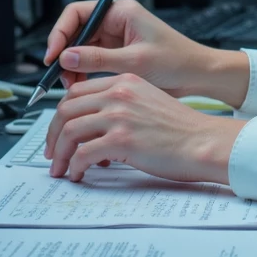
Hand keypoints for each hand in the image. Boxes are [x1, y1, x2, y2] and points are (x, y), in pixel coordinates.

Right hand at [42, 0, 249, 107]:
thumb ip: (98, 60)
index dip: (60, 32)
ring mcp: (116, 38)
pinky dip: (83, 73)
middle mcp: (116, 21)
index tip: (53, 54)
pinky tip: (82, 86)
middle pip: (76, 31)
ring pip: (81, 48)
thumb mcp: (135, 62)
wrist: (198, 76)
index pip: (78, 13)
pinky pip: (91, 60)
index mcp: (121, 12)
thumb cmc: (178, 61)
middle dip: (65, 53)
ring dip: (73, 66)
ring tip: (72, 85)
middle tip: (59, 74)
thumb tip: (67, 57)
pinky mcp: (118, 54)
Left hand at [44, 72, 246, 183]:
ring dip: (59, 154)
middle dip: (53, 135)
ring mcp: (119, 116)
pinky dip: (74, 167)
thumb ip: (120, 105)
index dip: (62, 114)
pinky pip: (82, 154)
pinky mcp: (121, 139)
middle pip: (66, 110)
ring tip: (61, 169)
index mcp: (124, 81)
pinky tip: (78, 174)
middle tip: (52, 153)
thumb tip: (93, 126)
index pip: (77, 92)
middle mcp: (118, 93)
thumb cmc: (181, 129)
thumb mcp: (147, 102)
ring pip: (69, 132)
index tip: (58, 131)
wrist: (203, 142)